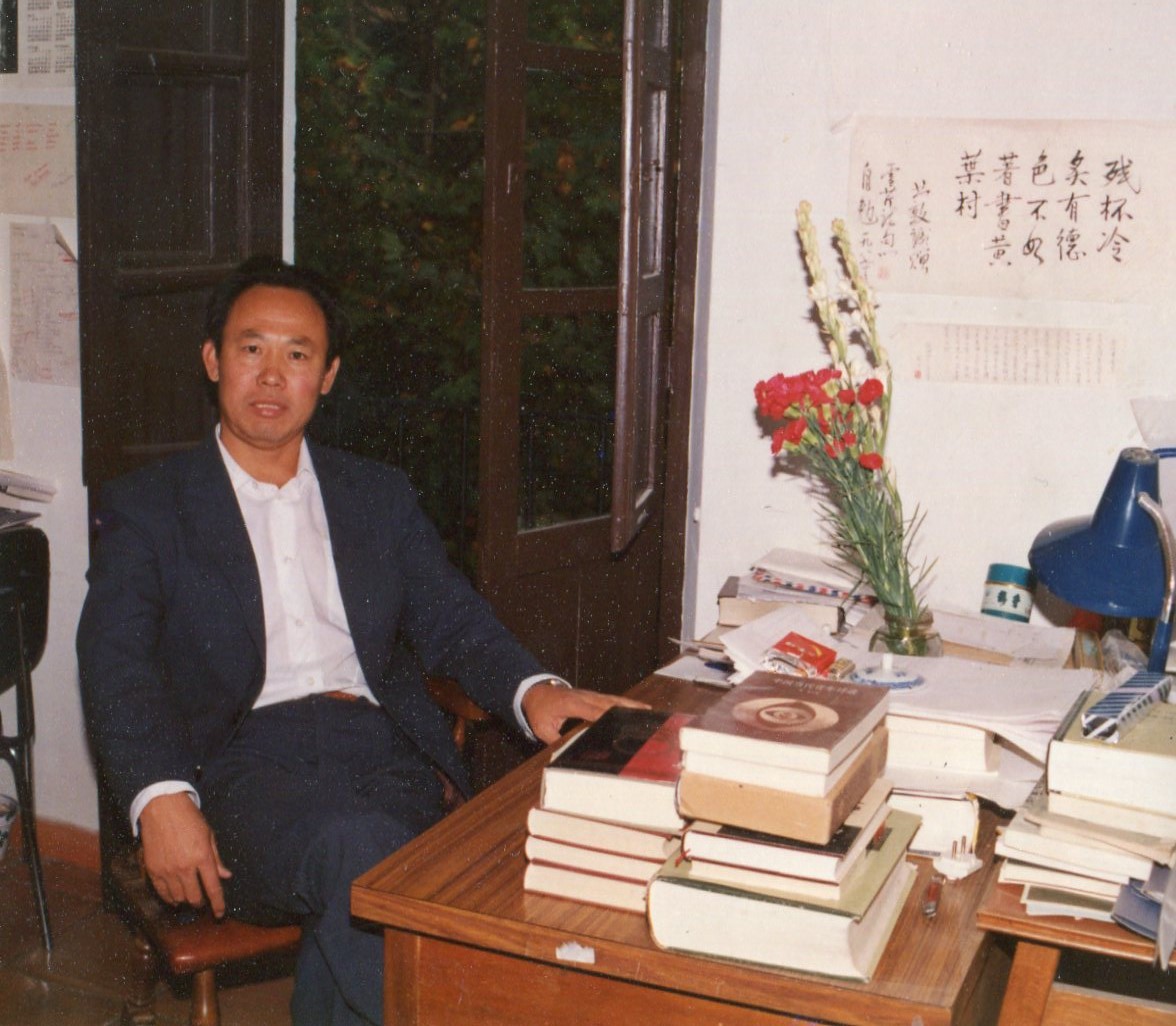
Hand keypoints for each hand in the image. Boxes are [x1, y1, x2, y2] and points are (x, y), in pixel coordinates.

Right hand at [137, 792, 231, 917]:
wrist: (162, 808)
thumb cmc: (189, 818)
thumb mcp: (209, 835)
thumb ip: (216, 858)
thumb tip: (226, 876)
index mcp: (202, 857)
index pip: (213, 888)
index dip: (218, 904)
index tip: (220, 914)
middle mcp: (185, 867)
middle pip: (195, 898)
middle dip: (201, 904)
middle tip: (203, 901)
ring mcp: (167, 870)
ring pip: (178, 898)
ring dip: (185, 901)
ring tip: (189, 898)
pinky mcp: (152, 870)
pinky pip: (162, 893)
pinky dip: (169, 898)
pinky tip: (174, 897)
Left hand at [522, 683, 649, 744]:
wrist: (535, 691)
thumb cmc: (539, 712)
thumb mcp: (542, 729)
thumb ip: (556, 741)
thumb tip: (568, 756)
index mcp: (571, 704)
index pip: (592, 712)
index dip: (607, 718)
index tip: (621, 726)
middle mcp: (584, 697)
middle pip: (608, 704)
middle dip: (626, 712)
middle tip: (643, 721)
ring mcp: (590, 694)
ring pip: (614, 699)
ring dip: (631, 706)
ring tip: (649, 712)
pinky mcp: (594, 695)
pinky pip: (612, 699)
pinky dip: (627, 703)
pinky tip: (640, 708)